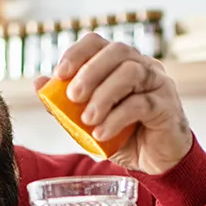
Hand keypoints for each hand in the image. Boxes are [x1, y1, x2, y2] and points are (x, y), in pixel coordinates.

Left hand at [34, 33, 192, 174]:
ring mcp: (157, 83)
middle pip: (117, 51)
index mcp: (120, 63)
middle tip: (72, 97)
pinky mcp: (167, 105)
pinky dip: (116, 118)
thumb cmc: (123, 135)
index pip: (98, 43)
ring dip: (104, 95)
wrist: (155, 162)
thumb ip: (64, 103)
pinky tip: (101, 133)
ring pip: (131, 72)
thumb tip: (38, 83)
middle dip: (90, 72)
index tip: (60, 74)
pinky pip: (141, 104)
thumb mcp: (88, 121)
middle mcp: (142, 65)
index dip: (77, 53)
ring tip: (87, 119)